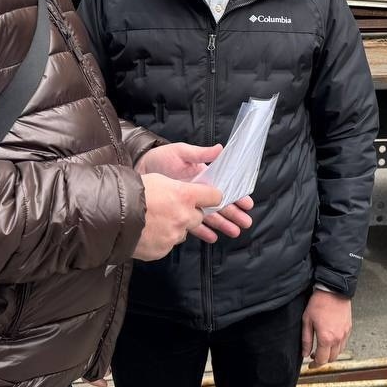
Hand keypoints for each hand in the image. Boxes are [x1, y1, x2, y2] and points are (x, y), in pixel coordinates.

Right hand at [133, 174, 220, 260]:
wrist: (110, 216)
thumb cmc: (132, 193)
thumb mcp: (158, 179)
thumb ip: (178, 188)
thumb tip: (188, 192)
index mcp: (185, 195)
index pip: (215, 196)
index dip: (211, 196)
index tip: (208, 198)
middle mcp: (184, 217)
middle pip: (199, 217)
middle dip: (189, 213)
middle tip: (171, 208)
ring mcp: (174, 235)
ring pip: (183, 231)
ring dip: (175, 227)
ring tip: (154, 220)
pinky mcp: (164, 250)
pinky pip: (169, 244)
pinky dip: (162, 239)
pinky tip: (148, 231)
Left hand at [135, 143, 254, 242]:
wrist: (138, 169)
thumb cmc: (161, 158)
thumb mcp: (181, 152)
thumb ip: (201, 154)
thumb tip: (221, 149)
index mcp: (203, 176)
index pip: (223, 188)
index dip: (236, 195)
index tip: (247, 204)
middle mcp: (198, 191)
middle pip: (220, 204)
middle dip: (233, 213)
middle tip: (246, 222)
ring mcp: (189, 203)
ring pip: (210, 215)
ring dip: (222, 224)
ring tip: (234, 232)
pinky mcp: (178, 212)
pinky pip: (192, 224)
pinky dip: (203, 231)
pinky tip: (213, 237)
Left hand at [300, 289, 351, 368]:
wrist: (333, 290)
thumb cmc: (319, 303)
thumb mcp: (307, 321)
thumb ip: (306, 340)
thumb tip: (305, 353)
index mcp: (326, 338)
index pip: (321, 360)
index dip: (315, 365)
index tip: (310, 365)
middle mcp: (337, 338)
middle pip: (331, 358)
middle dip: (322, 360)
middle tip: (315, 357)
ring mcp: (344, 333)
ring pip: (339, 352)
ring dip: (330, 354)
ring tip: (322, 348)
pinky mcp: (348, 328)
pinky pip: (344, 343)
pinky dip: (337, 346)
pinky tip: (331, 340)